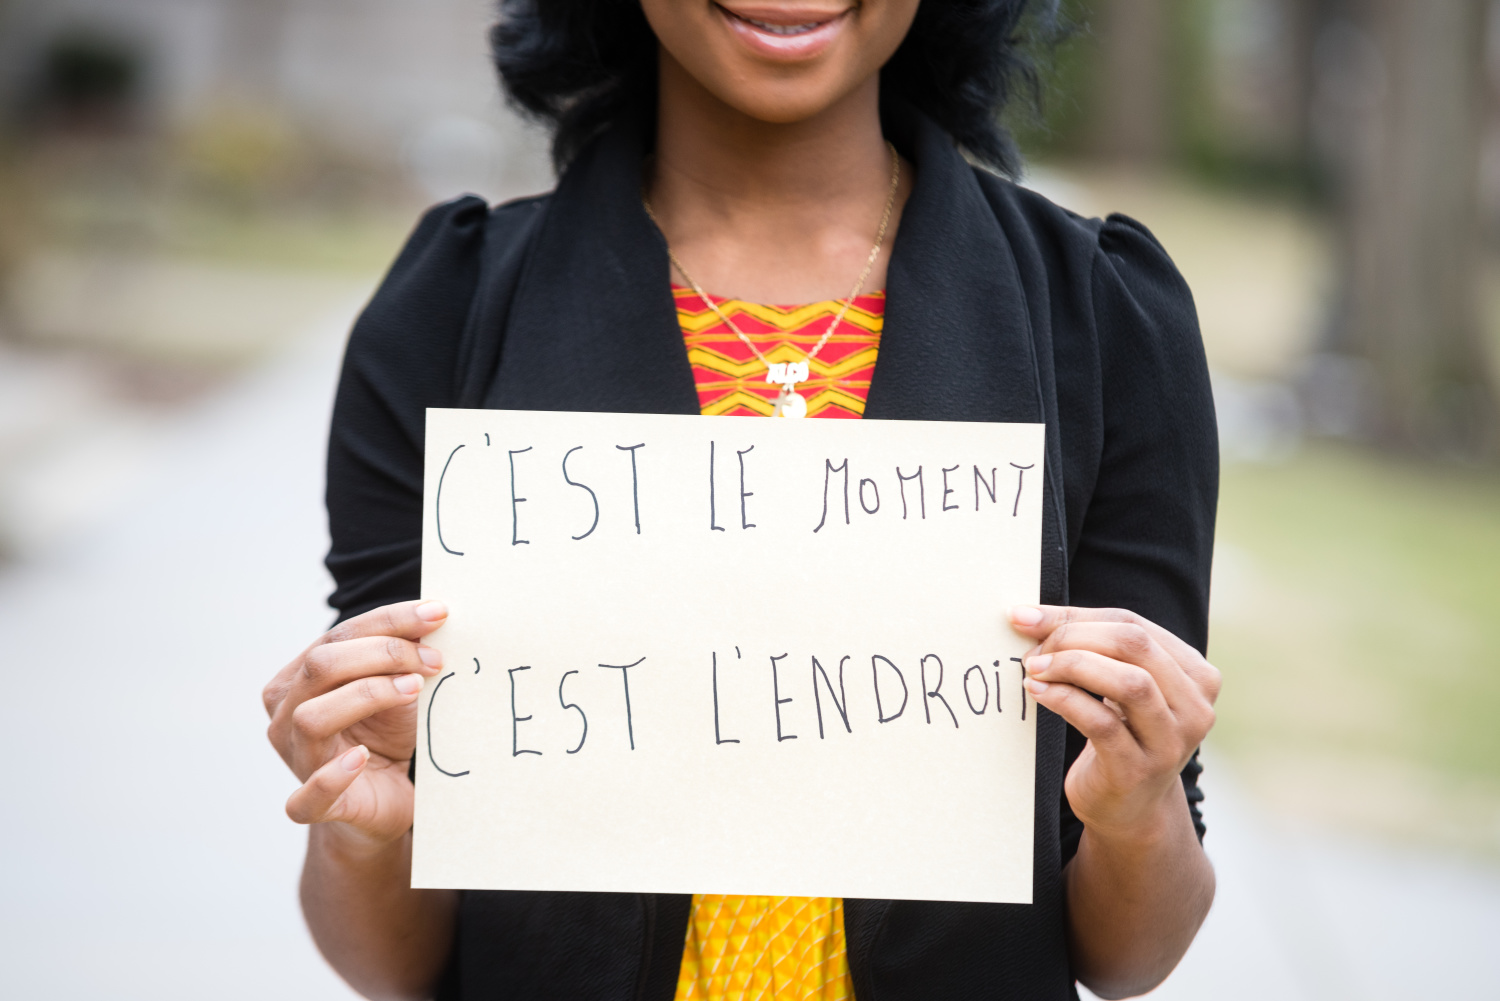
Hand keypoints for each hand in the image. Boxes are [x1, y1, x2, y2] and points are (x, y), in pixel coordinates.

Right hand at [264, 600, 448, 848]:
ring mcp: (296, 760)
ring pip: (312, 717)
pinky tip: (361, 758)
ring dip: (367, 696)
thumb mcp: (397, 689)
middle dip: (384, 653)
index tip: (438, 614)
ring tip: (414, 690)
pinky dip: (333, 776)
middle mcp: (286, 715)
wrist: (386, 801)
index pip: (339, 635)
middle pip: (321, 666)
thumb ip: (403, 656)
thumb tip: (435, 615)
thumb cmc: (386, 737)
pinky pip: (308, 796)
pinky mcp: (313, 807)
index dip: (390, 621)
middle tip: (434, 660)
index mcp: (299, 679)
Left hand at [1008, 605, 1220, 839]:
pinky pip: (1101, 723)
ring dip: (1071, 666)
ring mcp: (1170, 742)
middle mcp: (1194, 707)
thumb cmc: (1119, 734)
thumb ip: (1093, 648)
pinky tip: (1038, 692)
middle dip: (1073, 636)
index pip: (1134, 624)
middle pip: (1135, 645)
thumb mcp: (1118, 687)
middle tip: (1031, 646)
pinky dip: (1064, 700)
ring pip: (1129, 682)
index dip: (1076, 616)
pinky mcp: (1138, 770)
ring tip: (1034, 668)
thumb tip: (1028, 615)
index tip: (1027, 616)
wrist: (1128, 809)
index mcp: (1195, 675)